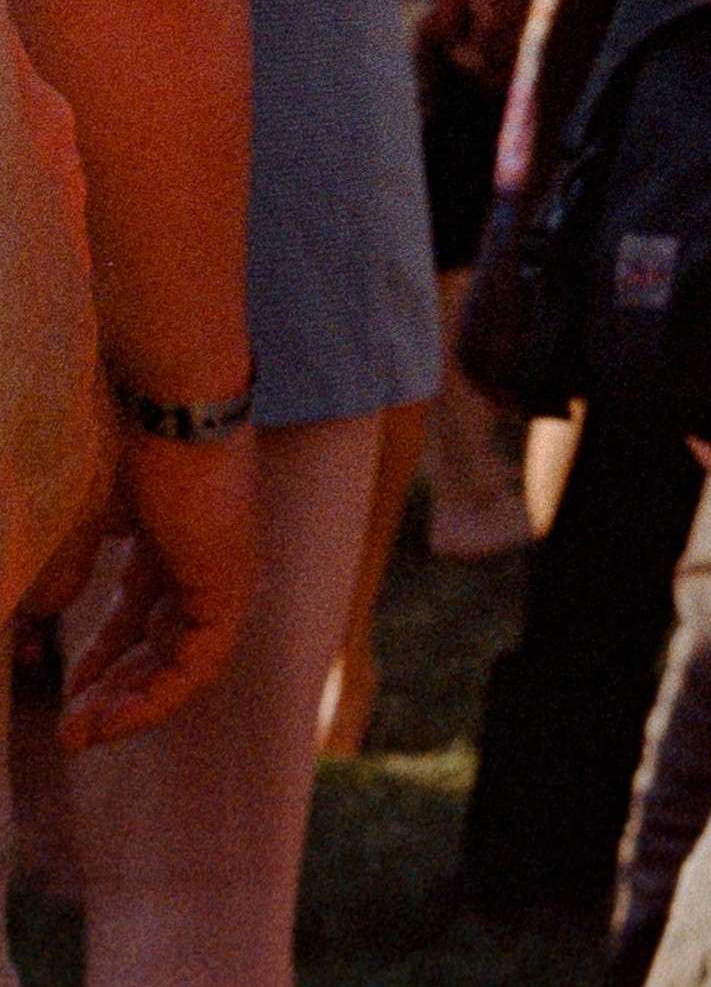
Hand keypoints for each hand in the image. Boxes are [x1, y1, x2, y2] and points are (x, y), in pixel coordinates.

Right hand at [52, 423, 256, 751]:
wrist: (171, 409)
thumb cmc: (125, 444)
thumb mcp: (82, 518)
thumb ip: (68, 567)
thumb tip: (48, 611)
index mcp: (173, 540)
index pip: (143, 615)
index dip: (102, 659)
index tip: (64, 692)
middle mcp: (204, 561)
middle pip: (161, 645)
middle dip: (111, 691)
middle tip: (68, 731)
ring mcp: (222, 575)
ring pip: (181, 662)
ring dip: (129, 703)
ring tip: (80, 735)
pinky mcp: (229, 587)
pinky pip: (200, 662)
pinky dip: (158, 696)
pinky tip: (114, 719)